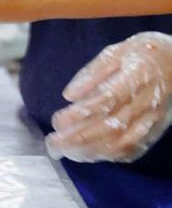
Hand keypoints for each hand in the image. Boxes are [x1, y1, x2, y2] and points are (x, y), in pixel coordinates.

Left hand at [46, 32, 171, 162]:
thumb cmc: (146, 53)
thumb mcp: (118, 51)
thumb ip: (93, 71)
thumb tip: (69, 96)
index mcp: (138, 76)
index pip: (107, 101)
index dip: (80, 115)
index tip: (57, 121)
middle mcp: (148, 102)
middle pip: (111, 128)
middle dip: (78, 140)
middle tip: (52, 144)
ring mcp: (154, 120)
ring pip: (121, 144)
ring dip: (89, 152)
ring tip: (64, 151)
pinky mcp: (156, 131)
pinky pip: (133, 150)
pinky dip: (108, 156)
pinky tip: (88, 154)